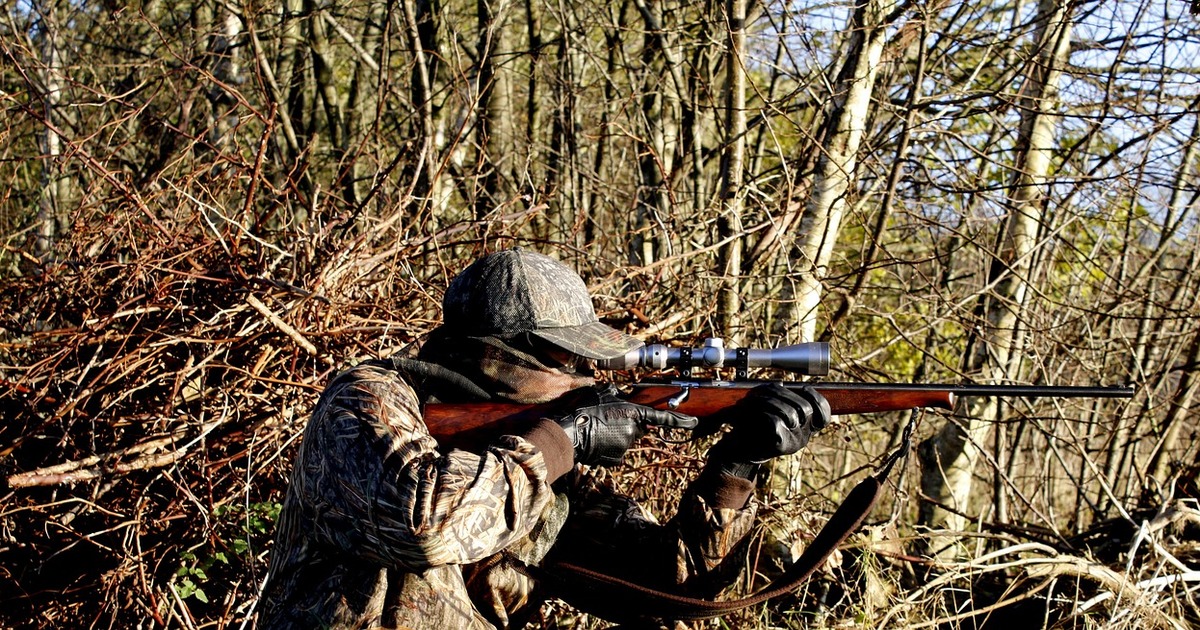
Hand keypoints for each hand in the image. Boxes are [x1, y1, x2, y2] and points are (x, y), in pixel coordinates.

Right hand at [552, 385, 696, 466]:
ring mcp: (626, 446)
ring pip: (626, 440)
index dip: (680, 420)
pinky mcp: (617, 459)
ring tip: (598, 431)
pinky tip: (597, 443)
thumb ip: (614, 392)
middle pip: (637, 428)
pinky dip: (609, 449)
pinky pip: (617, 453)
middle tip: (607, 420)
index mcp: (633, 413)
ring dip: (616, 436)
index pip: (661, 417)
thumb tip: (617, 389)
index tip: (694, 423)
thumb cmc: (584, 410)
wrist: (569, 433)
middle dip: (627, 425)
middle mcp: (633, 430)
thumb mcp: (601, 393)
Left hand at [708, 383, 829, 476]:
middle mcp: (802, 438)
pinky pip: (776, 421)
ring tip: (751, 399)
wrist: (738, 451)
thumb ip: (784, 401)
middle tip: (763, 390)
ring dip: (767, 400)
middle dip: (782, 394)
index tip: (804, 388)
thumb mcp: (772, 413)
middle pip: (804, 408)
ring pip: (790, 412)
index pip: (823, 415)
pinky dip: (761, 412)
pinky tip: (750, 411)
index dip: (817, 400)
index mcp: (804, 430)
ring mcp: (793, 443)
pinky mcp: (780, 446)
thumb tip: (783, 384)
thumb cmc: (754, 428)